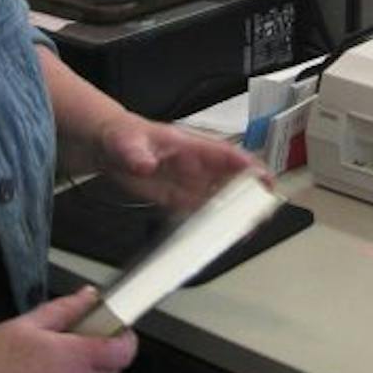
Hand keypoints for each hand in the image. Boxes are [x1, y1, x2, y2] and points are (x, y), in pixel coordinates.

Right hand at [0, 287, 136, 372]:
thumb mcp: (26, 324)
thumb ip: (65, 310)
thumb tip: (88, 298)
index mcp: (72, 360)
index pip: (123, 351)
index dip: (125, 338)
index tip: (118, 331)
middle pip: (111, 371)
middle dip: (100, 355)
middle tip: (74, 343)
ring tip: (46, 368)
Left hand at [93, 114, 266, 213]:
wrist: (110, 147)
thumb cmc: (125, 135)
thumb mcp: (128, 141)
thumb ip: (136, 153)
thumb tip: (145, 164)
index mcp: (192, 146)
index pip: (227, 155)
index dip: (248, 167)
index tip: (263, 179)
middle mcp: (197, 166)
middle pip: (233, 180)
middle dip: (250, 195)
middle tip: (261, 213)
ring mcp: (190, 182)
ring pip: (220, 199)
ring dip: (234, 214)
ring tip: (245, 230)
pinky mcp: (178, 198)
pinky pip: (200, 213)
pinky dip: (210, 225)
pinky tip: (217, 237)